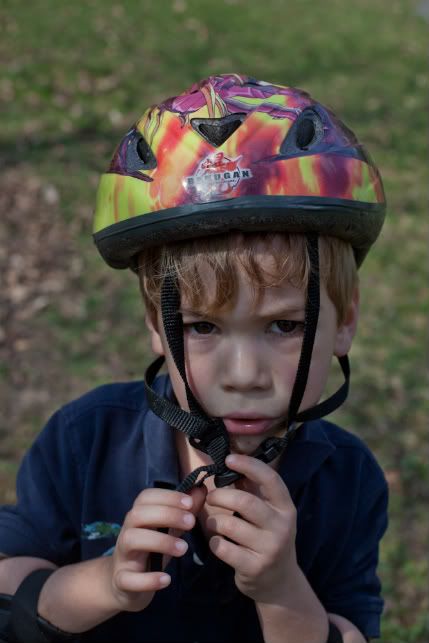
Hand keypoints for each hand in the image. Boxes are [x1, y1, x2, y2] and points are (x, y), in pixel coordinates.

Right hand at [107, 485, 206, 611]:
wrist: (125, 585)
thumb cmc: (151, 552)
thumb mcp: (169, 531)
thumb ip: (185, 512)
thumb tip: (201, 489)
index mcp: (139, 517)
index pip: (146, 497)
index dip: (167, 496)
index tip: (189, 503)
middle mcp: (127, 532)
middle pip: (137, 514)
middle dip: (166, 514)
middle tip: (191, 523)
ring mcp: (122, 556)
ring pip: (131, 540)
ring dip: (159, 541)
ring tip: (183, 549)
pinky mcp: (121, 580)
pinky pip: (127, 579)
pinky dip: (148, 579)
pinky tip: (166, 579)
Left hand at [205, 454, 297, 603]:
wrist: (279, 582)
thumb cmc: (268, 537)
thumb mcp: (269, 513)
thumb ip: (253, 490)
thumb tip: (231, 461)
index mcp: (286, 507)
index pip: (270, 479)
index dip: (249, 465)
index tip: (228, 459)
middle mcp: (281, 526)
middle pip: (244, 502)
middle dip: (220, 496)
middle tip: (211, 497)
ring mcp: (269, 548)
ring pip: (229, 525)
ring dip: (214, 521)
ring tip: (213, 522)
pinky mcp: (254, 567)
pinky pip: (223, 548)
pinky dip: (215, 542)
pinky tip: (218, 543)